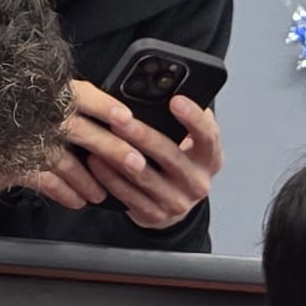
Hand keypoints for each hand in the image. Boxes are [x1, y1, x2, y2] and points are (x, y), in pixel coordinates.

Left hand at [19, 84, 220, 230]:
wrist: (174, 204)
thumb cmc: (177, 161)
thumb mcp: (189, 141)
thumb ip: (183, 121)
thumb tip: (165, 90)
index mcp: (210, 158)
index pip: (208, 136)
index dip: (193, 118)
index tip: (176, 100)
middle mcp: (198, 182)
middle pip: (171, 156)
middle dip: (143, 134)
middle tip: (120, 117)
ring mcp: (177, 202)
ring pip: (146, 177)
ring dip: (121, 156)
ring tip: (102, 138)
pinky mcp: (155, 216)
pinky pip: (129, 196)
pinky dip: (110, 178)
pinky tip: (96, 161)